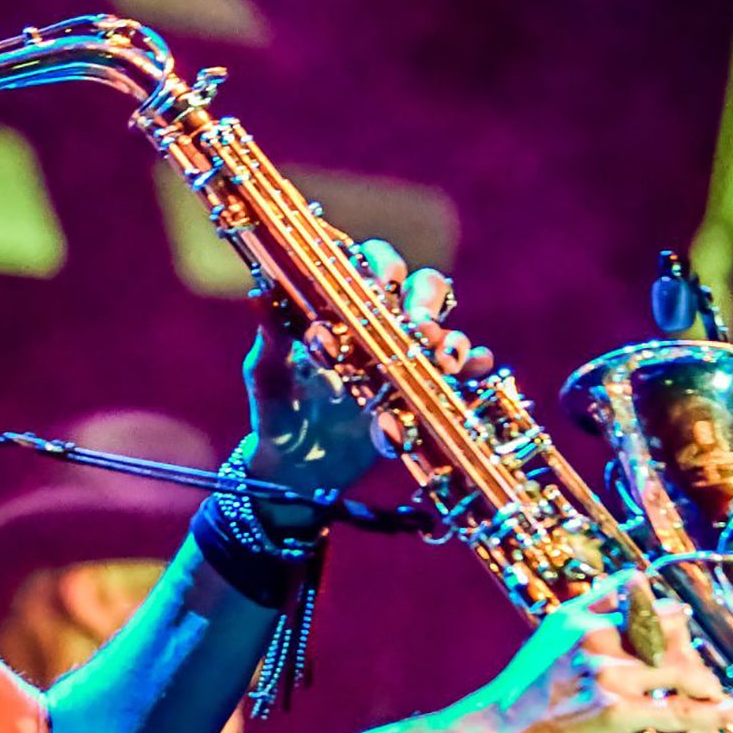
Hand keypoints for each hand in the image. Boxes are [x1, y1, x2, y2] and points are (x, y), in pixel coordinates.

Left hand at [241, 239, 496, 517]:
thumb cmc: (277, 410)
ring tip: (443, 358)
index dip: (382, 263)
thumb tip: (259, 297)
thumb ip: (270, 338)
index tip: (381, 281)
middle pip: (421, 287)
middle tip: (418, 324)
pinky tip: (472, 371)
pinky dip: (473, 366)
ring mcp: (407, 360)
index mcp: (343, 309)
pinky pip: (462, 374)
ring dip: (451, 336)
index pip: (370, 266)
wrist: (296, 469)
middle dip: (426, 297)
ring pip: (445, 329)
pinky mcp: (424, 394)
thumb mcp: (268, 375)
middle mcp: (382, 327)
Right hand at [448, 584, 732, 732]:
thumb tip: (618, 632)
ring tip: (716, 699)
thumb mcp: (547, 651)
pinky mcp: (616, 710)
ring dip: (706, 686)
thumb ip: (584, 634)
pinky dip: (717, 714)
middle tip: (698, 678)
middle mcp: (594, 635)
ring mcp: (607, 672)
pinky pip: (682, 709)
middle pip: (669, 625)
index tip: (680, 627)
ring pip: (681, 668)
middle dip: (690, 651)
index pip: (636, 591)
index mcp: (576, 616)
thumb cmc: (520, 707)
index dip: (663, 612)